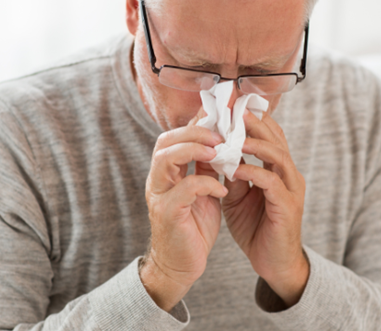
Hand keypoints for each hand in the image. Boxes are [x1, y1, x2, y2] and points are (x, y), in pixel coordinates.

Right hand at [141, 107, 227, 311]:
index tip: (220, 116)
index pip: (173, 137)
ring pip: (167, 159)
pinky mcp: (169, 213)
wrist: (182, 265)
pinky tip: (223, 190)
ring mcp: (159, 196)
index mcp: (165, 173)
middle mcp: (157, 180)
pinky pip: (185, 189)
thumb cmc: (193, 227)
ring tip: (219, 153)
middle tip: (221, 134)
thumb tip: (221, 140)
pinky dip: (207, 184)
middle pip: (165, 142)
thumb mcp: (202, 191)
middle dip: (194, 132)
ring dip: (195, 150)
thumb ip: (205, 167)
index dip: (195, 123)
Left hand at [220, 110, 308, 306]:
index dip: (252, 120)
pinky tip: (235, 168)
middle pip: (276, 139)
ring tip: (234, 134)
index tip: (230, 106)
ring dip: (255, 143)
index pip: (269, 136)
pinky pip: (271, 182)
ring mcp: (291, 189)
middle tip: (234, 109)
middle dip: (254, 122)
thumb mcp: (238, 195)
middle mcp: (289, 175)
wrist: (273, 263)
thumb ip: (232, 172)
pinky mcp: (287, 206)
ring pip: (278, 156)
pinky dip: (253, 171)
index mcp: (278, 169)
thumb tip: (215, 150)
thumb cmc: (256, 228)